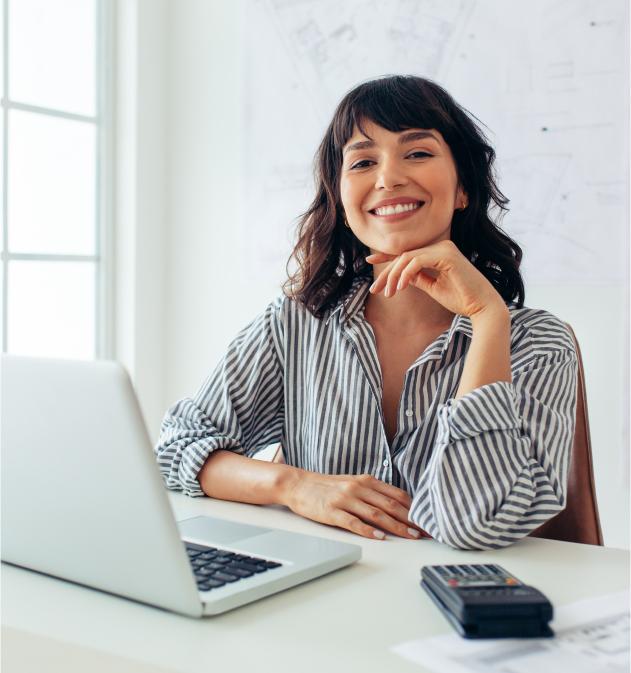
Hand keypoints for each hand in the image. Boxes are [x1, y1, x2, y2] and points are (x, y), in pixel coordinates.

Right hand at [280, 470, 430, 539]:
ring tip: (410, 537)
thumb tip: (398, 505)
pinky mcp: (332, 512)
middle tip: (425, 532)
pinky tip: (379, 537)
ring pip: (376, 514)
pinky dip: (368, 530)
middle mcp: (358, 488)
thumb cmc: (328, 486)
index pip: (397, 495)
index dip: (414, 508)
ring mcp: (345, 500)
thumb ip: (374, 492)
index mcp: (366, 480)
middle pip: (390, 505)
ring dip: (396, 527)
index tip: (427, 520)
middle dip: (411, 521)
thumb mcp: (353, 483)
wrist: (299, 484)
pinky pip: (353, 522)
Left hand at [366, 240, 505, 318]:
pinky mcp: (447, 256)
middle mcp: (441, 246)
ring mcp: (444, 249)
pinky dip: (405, 274)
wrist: (482, 307)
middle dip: (386, 273)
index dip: (387, 256)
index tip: (369, 261)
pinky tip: (399, 287)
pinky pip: (417, 261)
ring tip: (388, 293)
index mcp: (438, 252)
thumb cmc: (461, 299)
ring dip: (394, 276)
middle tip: (375, 289)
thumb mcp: (433, 287)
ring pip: (407, 258)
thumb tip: (400, 275)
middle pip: (404, 256)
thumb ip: (417, 278)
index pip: (408, 253)